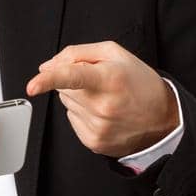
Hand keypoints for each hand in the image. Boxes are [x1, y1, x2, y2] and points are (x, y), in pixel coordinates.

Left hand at [25, 40, 177, 158]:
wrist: (163, 119)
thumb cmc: (139, 83)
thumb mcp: (115, 54)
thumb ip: (77, 53)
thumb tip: (47, 66)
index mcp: (109, 79)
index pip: (72, 77)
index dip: (48, 79)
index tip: (33, 85)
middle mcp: (103, 105)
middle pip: (63, 87)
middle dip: (74, 81)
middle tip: (99, 82)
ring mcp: (98, 126)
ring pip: (66, 104)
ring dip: (79, 97)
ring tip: (105, 97)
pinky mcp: (94, 142)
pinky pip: (72, 120)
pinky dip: (82, 114)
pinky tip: (103, 112)